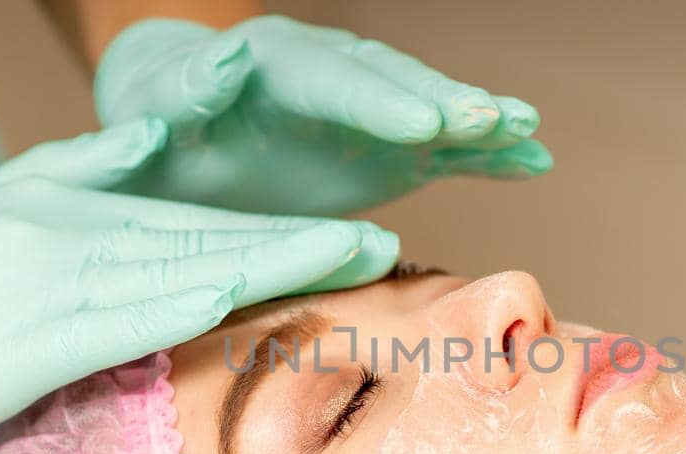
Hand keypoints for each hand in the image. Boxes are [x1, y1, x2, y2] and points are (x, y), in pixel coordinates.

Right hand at [0, 118, 397, 453]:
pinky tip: (237, 298)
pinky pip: (109, 322)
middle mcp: (54, 230)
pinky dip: (176, 306)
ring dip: (268, 266)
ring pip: (172, 267)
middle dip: (296, 242)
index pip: (185, 216)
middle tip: (382, 243)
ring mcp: (31, 281)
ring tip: (349, 263)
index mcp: (54, 203)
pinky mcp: (8, 343)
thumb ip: (68, 170)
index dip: (271, 225)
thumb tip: (145, 139)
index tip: (345, 233)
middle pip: (197, 235)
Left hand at [94, 15, 552, 215]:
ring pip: (428, 108)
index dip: (378, 102)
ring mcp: (365, 113)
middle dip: (442, 103)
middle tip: (491, 122)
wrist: (179, 138)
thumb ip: (183, 97)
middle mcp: (329, 77)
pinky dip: (488, 154)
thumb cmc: (155, 133)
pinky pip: (444, 148)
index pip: (331, 77)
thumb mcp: (152, 119)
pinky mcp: (388, 149)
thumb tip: (218, 62)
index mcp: (270, 65)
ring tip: (527, 129)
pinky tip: (534, 158)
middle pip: (392, 85)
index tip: (423, 125)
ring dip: (478, 120)